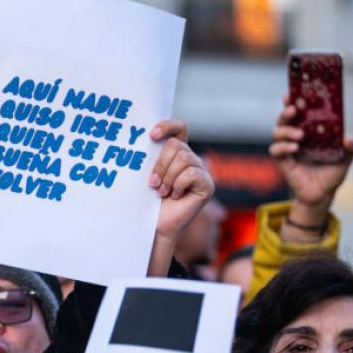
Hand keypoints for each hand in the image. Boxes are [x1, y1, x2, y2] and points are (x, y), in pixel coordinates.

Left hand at [147, 120, 214, 275]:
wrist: (153, 226)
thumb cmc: (145, 201)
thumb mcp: (144, 174)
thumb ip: (149, 156)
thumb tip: (147, 137)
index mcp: (175, 153)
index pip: (178, 128)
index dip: (168, 126)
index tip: (151, 135)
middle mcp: (190, 159)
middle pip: (176, 145)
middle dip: (160, 164)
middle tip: (152, 183)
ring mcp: (201, 171)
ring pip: (184, 158)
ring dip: (168, 177)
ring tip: (161, 192)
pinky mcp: (207, 185)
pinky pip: (191, 173)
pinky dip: (178, 185)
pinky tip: (175, 196)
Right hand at [269, 94, 352, 221]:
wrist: (322, 195)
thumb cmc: (332, 173)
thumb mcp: (346, 158)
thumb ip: (351, 148)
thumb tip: (349, 139)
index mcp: (310, 131)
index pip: (299, 112)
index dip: (293, 101)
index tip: (292, 93)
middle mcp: (296, 137)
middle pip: (284, 119)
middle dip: (286, 112)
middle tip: (293, 110)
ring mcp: (287, 149)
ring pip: (277, 133)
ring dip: (286, 131)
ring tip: (300, 136)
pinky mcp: (283, 162)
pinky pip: (276, 150)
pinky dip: (284, 147)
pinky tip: (295, 149)